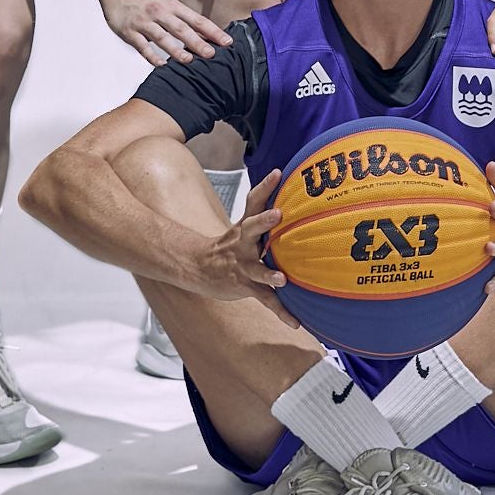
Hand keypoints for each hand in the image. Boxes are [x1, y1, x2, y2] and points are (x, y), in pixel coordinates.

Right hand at [99, 0, 230, 65]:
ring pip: (162, 38)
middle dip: (197, 42)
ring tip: (189, 60)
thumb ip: (184, 21)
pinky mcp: (129, 32)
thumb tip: (206, 36)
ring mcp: (144, 22)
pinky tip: (161, 65)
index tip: (227, 42)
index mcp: (172, 6)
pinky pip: (142, 46)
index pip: (197, 20)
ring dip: (175, 50)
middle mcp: (160, 13)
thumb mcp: (167, 4)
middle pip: (181, 29)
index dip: (212, 31)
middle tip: (211, 54)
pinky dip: (151, 56)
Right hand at [195, 169, 287, 307]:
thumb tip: (285, 184)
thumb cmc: (229, 244)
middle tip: (278, 214)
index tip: (277, 172)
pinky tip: (296, 321)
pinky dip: (281, 311)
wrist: (199, 268)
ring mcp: (243, 266)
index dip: (264, 186)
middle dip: (264, 222)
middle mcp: (243, 243)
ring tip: (281, 279)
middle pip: (252, 229)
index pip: (254, 201)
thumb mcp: (242, 224)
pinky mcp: (245, 286)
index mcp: (244, 226)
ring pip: (256, 269)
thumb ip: (263, 209)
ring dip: (269, 274)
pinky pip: (265, 300)